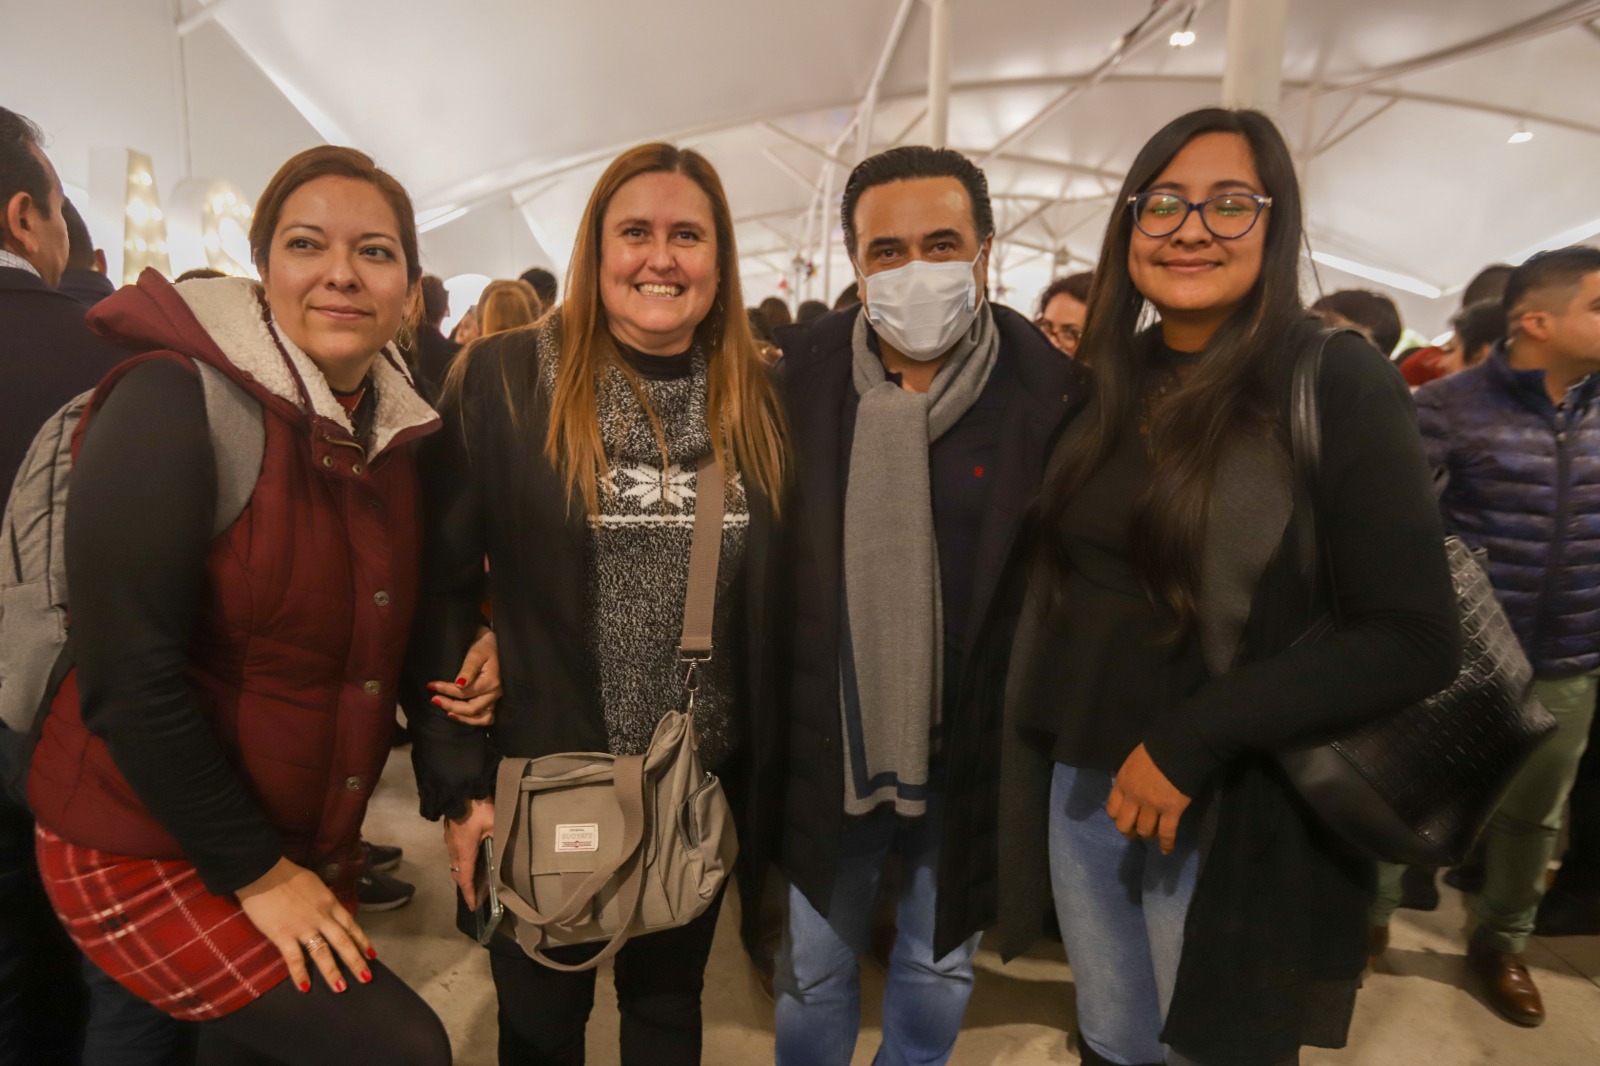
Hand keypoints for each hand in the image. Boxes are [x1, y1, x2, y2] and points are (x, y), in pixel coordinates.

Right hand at [236, 858, 373, 993]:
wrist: (263, 871)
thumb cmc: (286, 874)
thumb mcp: (314, 884)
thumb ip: (322, 899)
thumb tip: (326, 908)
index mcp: (329, 903)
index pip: (350, 925)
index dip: (361, 941)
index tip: (371, 955)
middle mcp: (321, 916)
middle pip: (343, 942)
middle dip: (356, 961)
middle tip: (366, 978)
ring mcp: (303, 927)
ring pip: (323, 953)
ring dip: (333, 972)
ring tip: (341, 989)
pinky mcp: (283, 935)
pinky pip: (295, 958)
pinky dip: (300, 974)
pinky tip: (305, 988)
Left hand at [428, 627, 500, 725]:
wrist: (495, 643)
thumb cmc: (484, 646)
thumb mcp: (476, 654)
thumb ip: (468, 669)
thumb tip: (459, 685)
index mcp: (491, 682)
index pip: (465, 692)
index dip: (446, 690)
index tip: (431, 685)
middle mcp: (495, 693)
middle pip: (472, 709)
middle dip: (451, 706)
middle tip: (434, 700)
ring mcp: (495, 698)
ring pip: (481, 718)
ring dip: (463, 718)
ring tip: (448, 712)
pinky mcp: (493, 700)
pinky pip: (485, 717)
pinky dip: (473, 719)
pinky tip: (460, 715)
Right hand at [446, 797, 495, 908]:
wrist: (460, 787)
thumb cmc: (478, 808)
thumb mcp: (495, 824)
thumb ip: (501, 840)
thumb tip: (511, 852)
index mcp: (463, 851)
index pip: (464, 879)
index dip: (470, 894)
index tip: (474, 907)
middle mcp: (453, 849)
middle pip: (458, 873)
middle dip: (467, 886)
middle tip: (479, 894)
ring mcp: (450, 840)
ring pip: (455, 863)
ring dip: (465, 873)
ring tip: (478, 877)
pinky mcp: (451, 832)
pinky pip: (455, 853)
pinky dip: (463, 861)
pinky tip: (474, 857)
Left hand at [1106, 744, 1190, 854]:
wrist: (1179, 746)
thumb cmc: (1158, 749)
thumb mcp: (1134, 761)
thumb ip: (1130, 777)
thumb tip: (1132, 788)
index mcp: (1123, 782)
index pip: (1112, 808)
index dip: (1118, 817)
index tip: (1126, 818)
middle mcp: (1133, 796)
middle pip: (1123, 824)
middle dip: (1129, 832)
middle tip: (1137, 832)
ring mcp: (1152, 805)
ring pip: (1144, 830)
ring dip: (1148, 835)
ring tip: (1153, 835)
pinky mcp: (1171, 810)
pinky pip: (1166, 833)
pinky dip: (1166, 844)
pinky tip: (1165, 850)